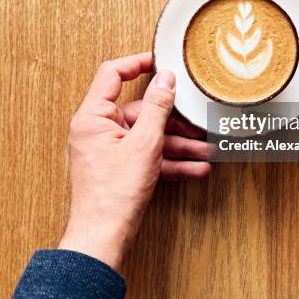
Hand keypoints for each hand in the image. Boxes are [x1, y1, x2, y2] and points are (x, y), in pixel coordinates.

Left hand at [58, 52, 210, 269]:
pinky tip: (195, 168)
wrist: (104, 238)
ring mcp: (110, 149)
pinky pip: (148, 155)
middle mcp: (99, 130)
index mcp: (94, 117)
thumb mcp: (144, 143)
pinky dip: (170, 161)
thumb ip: (158, 107)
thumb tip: (166, 79)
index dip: (137, 63)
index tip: (160, 60)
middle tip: (197, 120)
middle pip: (141, 111)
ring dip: (178, 144)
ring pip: (149, 136)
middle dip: (174, 120)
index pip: (113, 74)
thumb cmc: (114, 194)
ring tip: (204, 150)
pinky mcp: (120, 167)